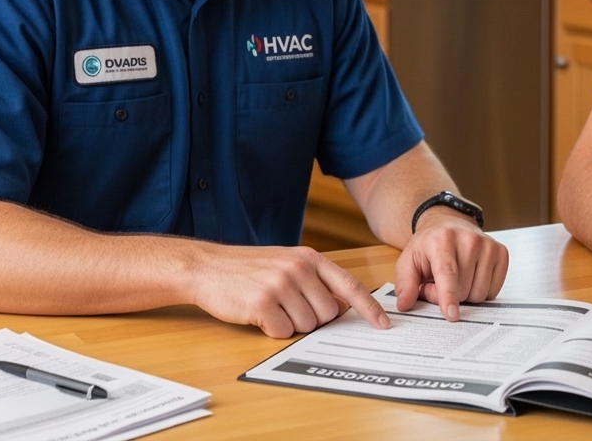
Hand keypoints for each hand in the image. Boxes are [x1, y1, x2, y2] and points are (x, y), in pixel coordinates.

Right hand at [189, 244, 389, 337]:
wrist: (207, 267)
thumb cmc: (249, 269)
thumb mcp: (288, 263)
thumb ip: (317, 280)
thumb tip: (344, 306)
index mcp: (309, 258)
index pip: (349, 285)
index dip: (369, 308)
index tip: (383, 324)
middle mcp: (299, 269)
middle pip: (327, 314)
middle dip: (311, 319)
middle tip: (287, 306)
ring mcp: (280, 285)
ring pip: (306, 326)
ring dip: (289, 325)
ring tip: (270, 306)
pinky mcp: (262, 304)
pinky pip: (282, 333)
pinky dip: (272, 330)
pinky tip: (258, 314)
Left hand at [392, 211, 509, 320]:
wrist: (448, 225)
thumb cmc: (428, 247)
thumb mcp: (408, 262)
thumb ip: (405, 284)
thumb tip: (404, 304)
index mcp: (442, 239)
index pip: (447, 272)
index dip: (448, 296)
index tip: (451, 315)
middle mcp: (469, 239)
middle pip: (463, 290)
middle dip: (450, 296)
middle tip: (440, 283)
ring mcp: (488, 245)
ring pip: (480, 293)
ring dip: (466, 295)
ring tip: (456, 279)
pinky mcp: (501, 253)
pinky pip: (493, 291)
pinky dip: (481, 290)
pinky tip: (472, 276)